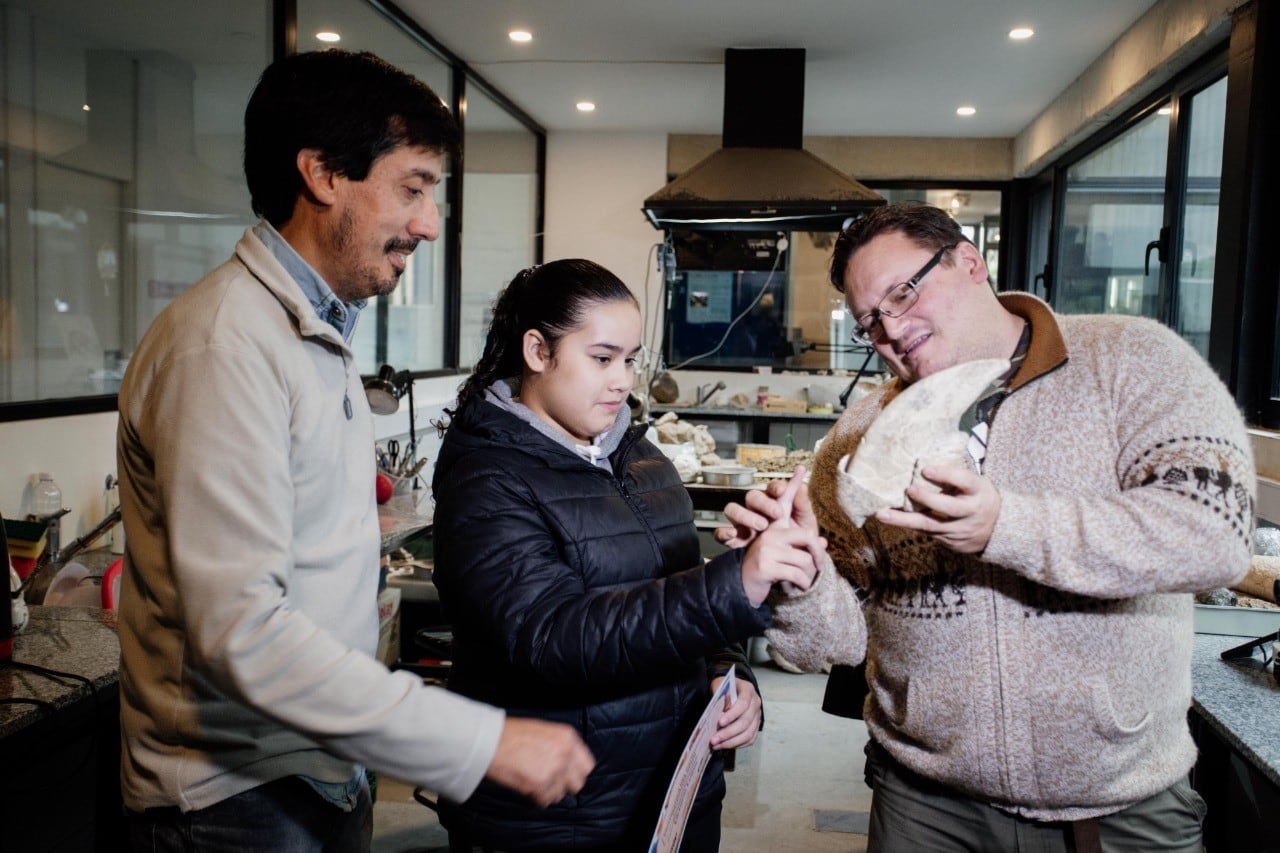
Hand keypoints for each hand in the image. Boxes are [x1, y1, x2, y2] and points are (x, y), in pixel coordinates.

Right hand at [484, 717, 594, 806]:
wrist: (490, 741)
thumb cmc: (510, 734)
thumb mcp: (542, 730)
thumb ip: (559, 745)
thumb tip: (566, 762)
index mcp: (568, 737)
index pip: (587, 765)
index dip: (575, 773)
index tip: (566, 776)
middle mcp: (566, 753)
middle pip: (577, 783)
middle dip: (564, 785)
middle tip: (548, 782)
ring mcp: (555, 770)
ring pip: (560, 794)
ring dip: (547, 792)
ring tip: (532, 781)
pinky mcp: (541, 785)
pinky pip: (545, 801)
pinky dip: (536, 798)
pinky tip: (526, 787)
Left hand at [710, 677, 761, 749]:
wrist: (733, 689)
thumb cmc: (725, 689)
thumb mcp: (720, 686)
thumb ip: (721, 697)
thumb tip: (722, 713)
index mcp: (748, 690)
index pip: (743, 704)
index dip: (732, 714)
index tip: (720, 722)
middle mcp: (755, 704)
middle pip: (745, 722)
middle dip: (728, 733)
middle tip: (714, 739)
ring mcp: (757, 716)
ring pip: (748, 733)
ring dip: (731, 742)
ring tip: (717, 745)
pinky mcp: (755, 726)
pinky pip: (749, 739)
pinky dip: (737, 744)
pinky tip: (725, 745)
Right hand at [715, 465, 817, 546]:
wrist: (787, 575)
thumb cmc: (797, 548)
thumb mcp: (805, 529)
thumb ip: (803, 509)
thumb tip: (803, 487)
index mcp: (774, 507)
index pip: (772, 490)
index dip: (776, 487)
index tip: (783, 490)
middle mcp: (757, 513)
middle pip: (752, 497)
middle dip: (764, 503)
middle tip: (777, 513)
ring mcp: (743, 527)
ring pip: (733, 510)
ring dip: (745, 515)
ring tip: (761, 526)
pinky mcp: (734, 542)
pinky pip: (720, 533)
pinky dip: (724, 532)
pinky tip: (732, 534)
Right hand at [740, 524, 825, 605]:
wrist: (742, 587)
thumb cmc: (766, 570)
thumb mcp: (785, 555)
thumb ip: (803, 546)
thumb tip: (825, 542)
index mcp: (774, 528)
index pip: (801, 523)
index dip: (812, 534)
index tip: (818, 547)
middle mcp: (769, 535)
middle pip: (808, 537)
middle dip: (819, 555)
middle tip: (819, 567)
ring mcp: (766, 550)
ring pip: (804, 559)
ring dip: (809, 575)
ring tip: (803, 581)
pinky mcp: (765, 567)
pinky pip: (796, 574)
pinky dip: (803, 583)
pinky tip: (799, 587)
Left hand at [874, 465, 1000, 554]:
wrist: (999, 530)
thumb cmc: (979, 497)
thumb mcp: (977, 483)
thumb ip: (956, 476)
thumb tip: (924, 459)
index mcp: (978, 491)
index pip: (964, 481)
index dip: (946, 475)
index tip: (926, 469)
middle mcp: (971, 512)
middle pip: (949, 507)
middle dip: (927, 499)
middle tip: (908, 489)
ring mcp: (960, 530)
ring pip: (930, 526)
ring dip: (904, 520)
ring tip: (882, 514)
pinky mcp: (951, 542)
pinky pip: (927, 533)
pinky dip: (909, 525)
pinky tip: (891, 519)